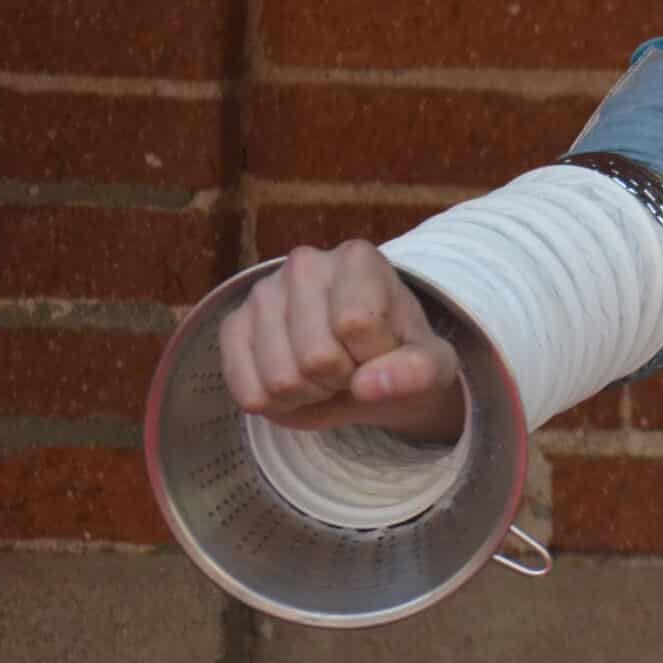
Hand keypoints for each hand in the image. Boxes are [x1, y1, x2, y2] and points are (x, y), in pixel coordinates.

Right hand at [218, 242, 464, 443]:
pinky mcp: (231, 326)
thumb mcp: (431, 366)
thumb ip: (417, 372)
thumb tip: (368, 385)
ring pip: (281, 380)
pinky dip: (276, 403)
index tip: (382, 349)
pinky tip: (296, 380)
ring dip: (310, 393)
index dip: (374, 356)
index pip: (356, 324)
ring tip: (327, 371)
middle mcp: (304, 263)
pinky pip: (247, 392)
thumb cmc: (400, 356)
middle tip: (353, 365)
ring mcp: (261, 293)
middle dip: (342, 378)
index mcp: (358, 258)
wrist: (365, 368)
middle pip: (316, 358)